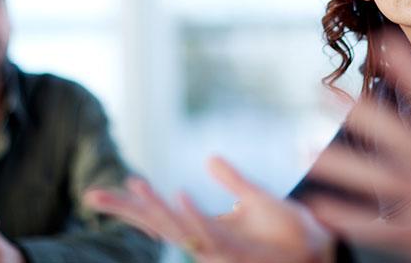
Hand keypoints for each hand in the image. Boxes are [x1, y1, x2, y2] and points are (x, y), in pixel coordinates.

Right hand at [84, 157, 334, 262]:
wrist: (319, 247)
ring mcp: (220, 249)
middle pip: (157, 224)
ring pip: (178, 228)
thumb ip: (231, 179)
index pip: (158, 216)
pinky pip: (210, 233)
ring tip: (132, 183)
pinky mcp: (239, 252)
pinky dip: (192, 214)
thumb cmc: (287, 228)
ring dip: (155, 207)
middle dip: (126, 209)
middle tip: (91, 195)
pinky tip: (178, 193)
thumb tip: (208, 157)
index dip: (129, 204)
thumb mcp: (255, 196)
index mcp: (205, 227)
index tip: (95, 192)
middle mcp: (206, 240)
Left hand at [307, 33, 410, 262]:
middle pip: (391, 132)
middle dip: (355, 111)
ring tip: (303, 151)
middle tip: (320, 92)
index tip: (380, 42)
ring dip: (338, 164)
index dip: (405, 68)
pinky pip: (379, 226)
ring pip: (375, 177)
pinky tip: (319, 208)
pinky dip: (348, 218)